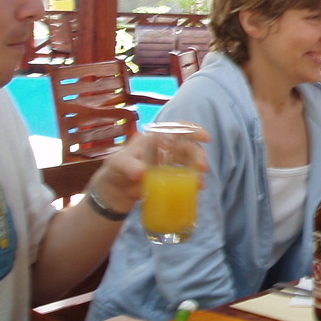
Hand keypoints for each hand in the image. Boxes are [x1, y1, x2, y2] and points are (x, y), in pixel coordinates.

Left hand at [89, 127, 209, 214]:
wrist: (114, 192)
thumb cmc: (115, 170)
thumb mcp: (117, 164)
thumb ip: (128, 165)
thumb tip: (142, 173)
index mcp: (154, 138)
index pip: (176, 129)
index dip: (193, 130)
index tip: (206, 137)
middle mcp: (165, 148)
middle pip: (187, 146)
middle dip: (198, 154)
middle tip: (202, 167)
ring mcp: (169, 164)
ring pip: (189, 161)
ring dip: (197, 168)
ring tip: (200, 181)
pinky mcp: (171, 179)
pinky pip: (186, 177)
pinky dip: (193, 182)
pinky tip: (198, 188)